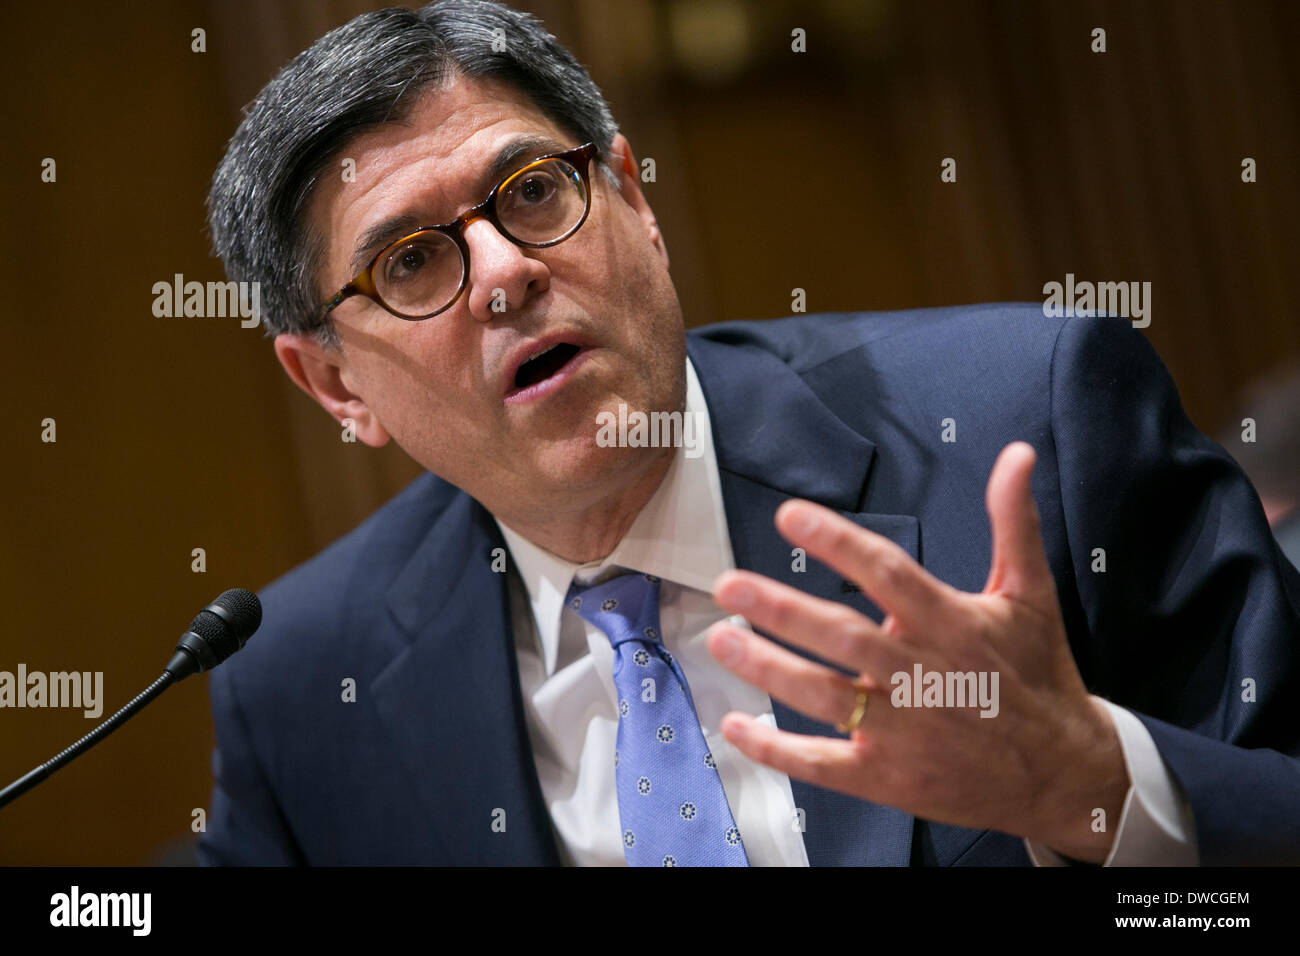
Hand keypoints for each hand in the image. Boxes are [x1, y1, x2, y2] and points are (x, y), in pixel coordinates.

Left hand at [707, 441, 1128, 861]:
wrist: (1065, 771)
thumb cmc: (1039, 675)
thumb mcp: (1031, 594)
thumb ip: (1012, 522)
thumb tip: (1016, 456)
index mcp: (951, 624)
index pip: (887, 573)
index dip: (838, 542)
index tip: (790, 516)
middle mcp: (921, 675)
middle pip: (844, 637)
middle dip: (782, 609)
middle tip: (730, 585)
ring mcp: (903, 731)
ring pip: (825, 697)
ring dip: (769, 668)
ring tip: (722, 639)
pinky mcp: (889, 777)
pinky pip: (824, 764)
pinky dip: (777, 750)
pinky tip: (738, 726)